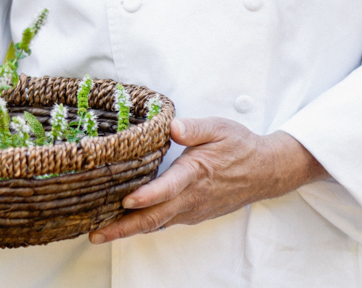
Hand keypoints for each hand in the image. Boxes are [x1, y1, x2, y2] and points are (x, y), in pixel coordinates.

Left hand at [88, 117, 326, 243]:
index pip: (169, 188)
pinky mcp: (193, 214)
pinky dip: (143, 226)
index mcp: (196, 173)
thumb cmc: (239, 146)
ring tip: (101, 233)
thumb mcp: (219, 128)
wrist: (265, 171)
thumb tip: (173, 126)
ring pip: (157, 224)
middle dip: (123, 227)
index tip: (127, 200)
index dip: (147, 196)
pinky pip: (165, 222)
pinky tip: (126, 223)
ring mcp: (192, 210)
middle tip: (96, 234)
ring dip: (129, 230)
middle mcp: (192, 198)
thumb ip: (195, 128)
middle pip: (154, 217)